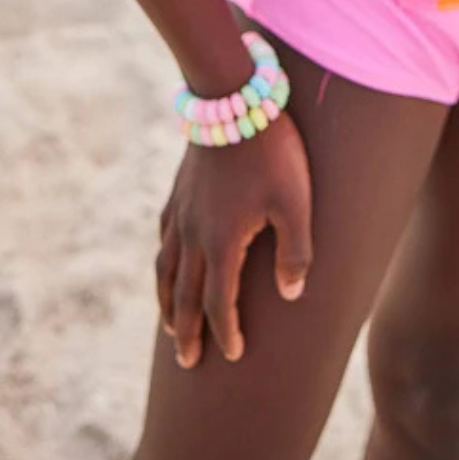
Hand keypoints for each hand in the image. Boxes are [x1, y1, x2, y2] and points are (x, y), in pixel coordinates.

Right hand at [156, 112, 312, 368]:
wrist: (232, 97)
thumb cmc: (272, 150)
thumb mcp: (295, 201)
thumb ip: (295, 251)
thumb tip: (291, 295)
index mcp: (221, 242)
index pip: (219, 302)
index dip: (226, 332)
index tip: (234, 354)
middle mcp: (193, 234)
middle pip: (184, 296)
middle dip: (187, 332)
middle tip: (187, 362)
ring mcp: (180, 212)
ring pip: (166, 270)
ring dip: (167, 303)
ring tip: (171, 327)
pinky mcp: (177, 191)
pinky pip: (163, 238)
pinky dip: (163, 264)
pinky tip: (167, 267)